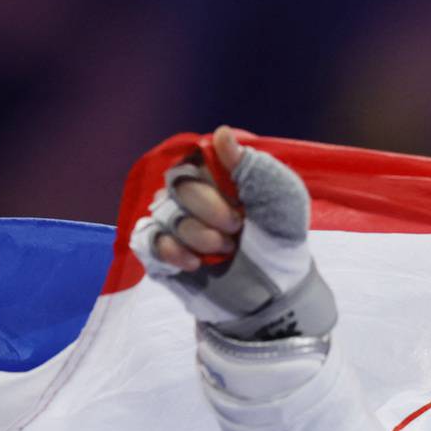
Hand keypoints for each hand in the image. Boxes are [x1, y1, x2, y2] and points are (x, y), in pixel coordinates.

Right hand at [131, 126, 336, 339]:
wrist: (273, 295)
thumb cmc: (280, 243)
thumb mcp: (283, 203)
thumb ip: (256, 169)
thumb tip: (221, 134)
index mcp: (221, 175)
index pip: (197, 156)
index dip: (214, 177)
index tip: (239, 197)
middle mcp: (192, 194)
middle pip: (178, 182)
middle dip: (211, 209)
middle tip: (237, 229)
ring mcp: (174, 221)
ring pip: (165, 212)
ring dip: (199, 235)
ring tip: (225, 250)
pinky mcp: (160, 251)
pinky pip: (147, 238)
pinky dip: (171, 251)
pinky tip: (196, 263)